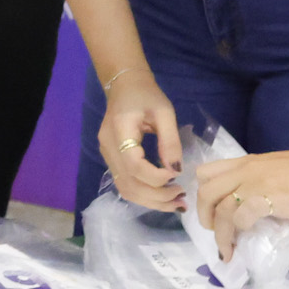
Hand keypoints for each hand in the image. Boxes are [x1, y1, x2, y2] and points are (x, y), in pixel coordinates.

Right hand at [97, 68, 184, 210]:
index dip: (156, 177)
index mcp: (119, 130)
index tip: (177, 175)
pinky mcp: (112, 160)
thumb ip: (170, 141)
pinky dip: (144, 195)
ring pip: (125, 189)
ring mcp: (106, 155)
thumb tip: (177, 170)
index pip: (133, 164)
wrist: (124, 85)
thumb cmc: (146, 95)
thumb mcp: (165, 112)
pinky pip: (125, 184)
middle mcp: (108, 147)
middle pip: (128, 183)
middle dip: (156, 196)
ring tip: (176, 203)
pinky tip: (163, 196)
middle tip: (182, 197)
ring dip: (151, 201)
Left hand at [194, 139, 288, 258]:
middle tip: (216, 234)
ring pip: (220, 207)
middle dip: (205, 217)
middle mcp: (247, 171)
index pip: (208, 173)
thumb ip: (265, 187)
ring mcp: (258, 184)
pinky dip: (239, 231)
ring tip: (227, 251)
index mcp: (248, 163)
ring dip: (220, 234)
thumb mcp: (281, 174)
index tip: (212, 215)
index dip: (204, 196)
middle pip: (206, 191)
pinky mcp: (271, 199)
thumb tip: (259, 211)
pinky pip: (242, 215)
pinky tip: (246, 242)